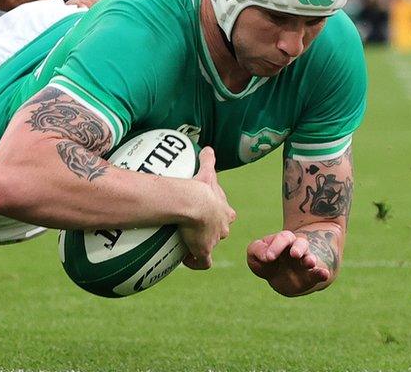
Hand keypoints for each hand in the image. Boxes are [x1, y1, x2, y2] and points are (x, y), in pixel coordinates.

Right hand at [177, 147, 236, 269]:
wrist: (195, 203)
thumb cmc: (200, 188)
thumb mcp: (207, 172)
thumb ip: (208, 160)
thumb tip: (208, 147)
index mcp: (225, 211)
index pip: (225, 215)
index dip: (217, 215)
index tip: (206, 215)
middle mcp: (222, 227)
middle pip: (219, 231)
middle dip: (210, 232)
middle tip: (194, 229)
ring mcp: (214, 241)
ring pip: (210, 245)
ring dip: (200, 246)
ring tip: (185, 243)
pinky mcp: (204, 251)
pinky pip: (203, 262)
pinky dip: (196, 262)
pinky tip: (186, 259)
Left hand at [246, 230, 332, 296]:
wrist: (280, 278)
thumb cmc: (266, 262)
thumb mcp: (255, 255)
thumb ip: (256, 251)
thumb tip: (265, 257)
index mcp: (283, 241)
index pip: (283, 238)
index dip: (276, 246)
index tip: (268, 258)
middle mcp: (296, 249)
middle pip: (300, 243)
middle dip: (298, 248)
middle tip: (294, 254)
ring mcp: (305, 262)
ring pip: (310, 257)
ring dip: (310, 259)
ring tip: (310, 263)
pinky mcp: (310, 277)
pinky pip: (318, 274)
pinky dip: (322, 273)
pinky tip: (324, 274)